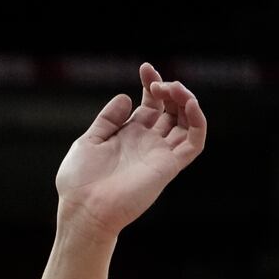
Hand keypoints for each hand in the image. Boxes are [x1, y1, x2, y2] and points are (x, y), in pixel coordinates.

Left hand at [55, 62, 206, 239]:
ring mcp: (160, 153)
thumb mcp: (88, 142)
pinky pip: (195, 142)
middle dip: (169, 89)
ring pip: (186, 121)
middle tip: (156, 82)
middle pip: (170, 109)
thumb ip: (108, 120)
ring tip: (172, 88)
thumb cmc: (80, 182)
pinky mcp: (169, 166)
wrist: (84, 210)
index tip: (145, 68)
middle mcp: (147, 142)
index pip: (150, 104)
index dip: (151, 84)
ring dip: (185, 100)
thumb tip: (125, 98)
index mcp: (129, 135)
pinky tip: (189, 104)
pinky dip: (198, 121)